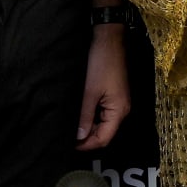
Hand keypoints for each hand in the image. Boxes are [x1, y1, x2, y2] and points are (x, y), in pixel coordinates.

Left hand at [75, 24, 129, 149]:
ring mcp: (118, 103)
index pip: (104, 139)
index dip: (86, 145)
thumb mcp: (89, 92)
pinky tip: (78, 115)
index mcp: (119, 111)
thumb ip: (84, 116)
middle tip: (65, 137)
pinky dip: (90, 118)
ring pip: (102, 124)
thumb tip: (78, 138)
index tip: (68, 145)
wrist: (108, 40)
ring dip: (87, 127)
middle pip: (104, 133)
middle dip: (86, 138)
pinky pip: (102, 114)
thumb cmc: (100, 64)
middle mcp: (121, 110)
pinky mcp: (113, 96)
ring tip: (70, 127)